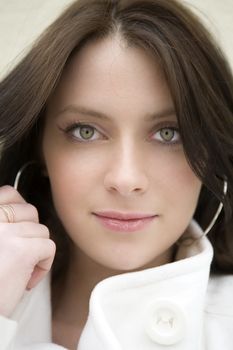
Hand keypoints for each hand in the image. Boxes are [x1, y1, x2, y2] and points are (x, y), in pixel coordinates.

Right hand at [0, 185, 55, 317]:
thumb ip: (2, 225)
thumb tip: (21, 210)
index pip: (8, 193)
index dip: (18, 207)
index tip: (18, 225)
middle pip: (29, 211)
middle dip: (30, 233)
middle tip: (19, 253)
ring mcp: (5, 232)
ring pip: (41, 230)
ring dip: (36, 251)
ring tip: (20, 270)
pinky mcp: (21, 250)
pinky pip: (48, 246)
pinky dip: (44, 264)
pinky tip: (26, 279)